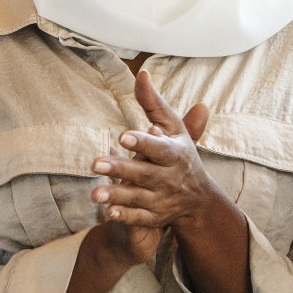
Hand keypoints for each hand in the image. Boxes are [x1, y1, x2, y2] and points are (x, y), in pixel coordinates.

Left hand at [91, 71, 209, 262]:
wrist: (198, 198)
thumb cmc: (179, 153)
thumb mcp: (173, 127)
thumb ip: (154, 104)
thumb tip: (141, 74)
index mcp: (175, 154)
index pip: (159, 149)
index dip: (142, 143)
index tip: (122, 136)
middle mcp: (170, 178)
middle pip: (145, 174)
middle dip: (121, 169)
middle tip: (95, 164)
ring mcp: (162, 199)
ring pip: (139, 198)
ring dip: (117, 196)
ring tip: (94, 194)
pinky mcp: (155, 217)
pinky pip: (140, 219)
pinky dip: (125, 217)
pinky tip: (108, 213)